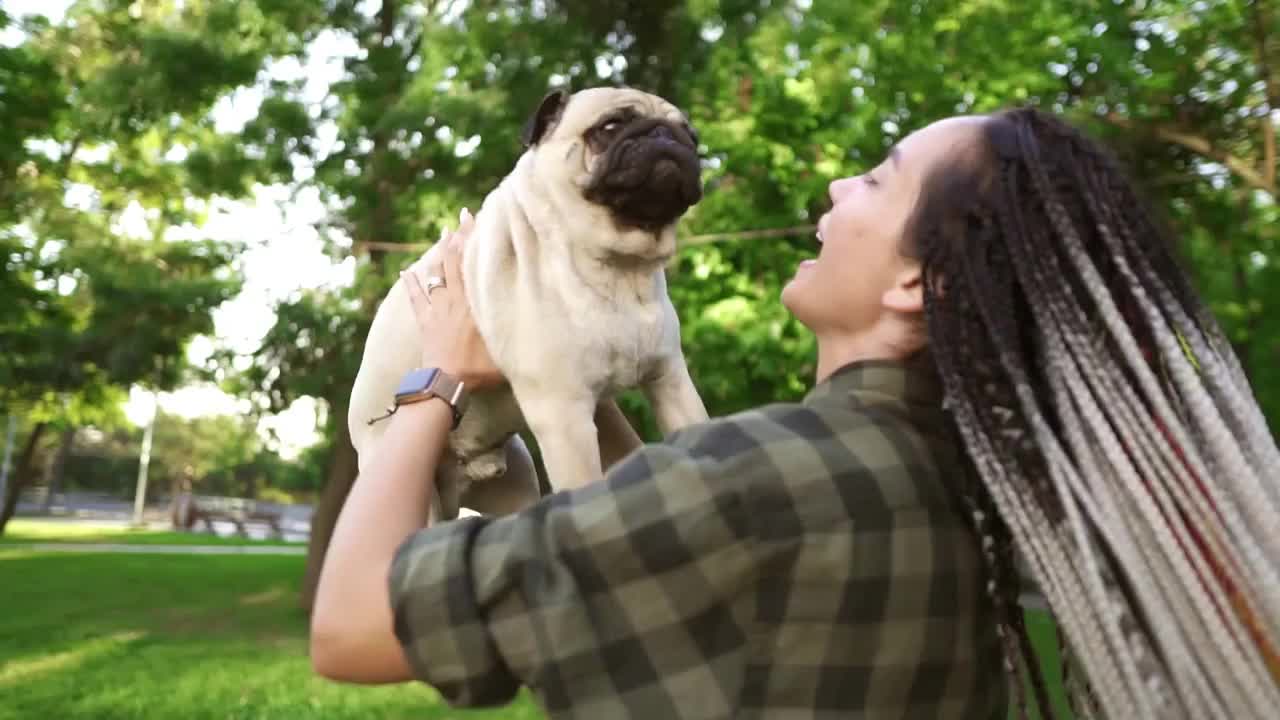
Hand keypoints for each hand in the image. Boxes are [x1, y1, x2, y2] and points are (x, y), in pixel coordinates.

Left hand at [402, 208, 504, 389]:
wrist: (446, 382)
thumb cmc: (478, 368)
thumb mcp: (505, 348)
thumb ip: (518, 332)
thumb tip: (544, 324)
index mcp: (474, 302)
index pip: (474, 263)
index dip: (475, 240)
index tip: (477, 218)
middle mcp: (455, 299)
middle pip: (455, 261)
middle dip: (459, 236)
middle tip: (463, 216)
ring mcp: (438, 309)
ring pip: (437, 274)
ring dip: (439, 254)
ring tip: (443, 234)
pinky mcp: (425, 322)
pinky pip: (417, 298)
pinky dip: (411, 284)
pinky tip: (405, 271)